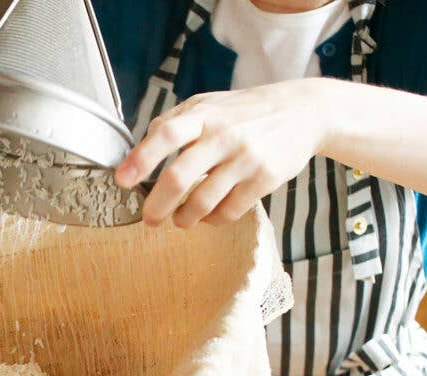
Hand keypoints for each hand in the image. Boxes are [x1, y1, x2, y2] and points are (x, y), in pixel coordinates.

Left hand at [115, 80, 330, 227]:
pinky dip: (213, 220)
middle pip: (179, 177)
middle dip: (157, 205)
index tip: (123, 181)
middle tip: (149, 219)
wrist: (303, 111)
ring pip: (203, 202)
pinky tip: (209, 216)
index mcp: (203, 115)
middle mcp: (223, 135)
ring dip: (184, 219)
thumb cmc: (245, 111)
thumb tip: (140, 149)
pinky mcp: (265, 179)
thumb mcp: (208, 104)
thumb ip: (175, 122)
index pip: (166, 134)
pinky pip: (229, 211)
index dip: (141, 159)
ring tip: (180, 220)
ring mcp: (246, 158)